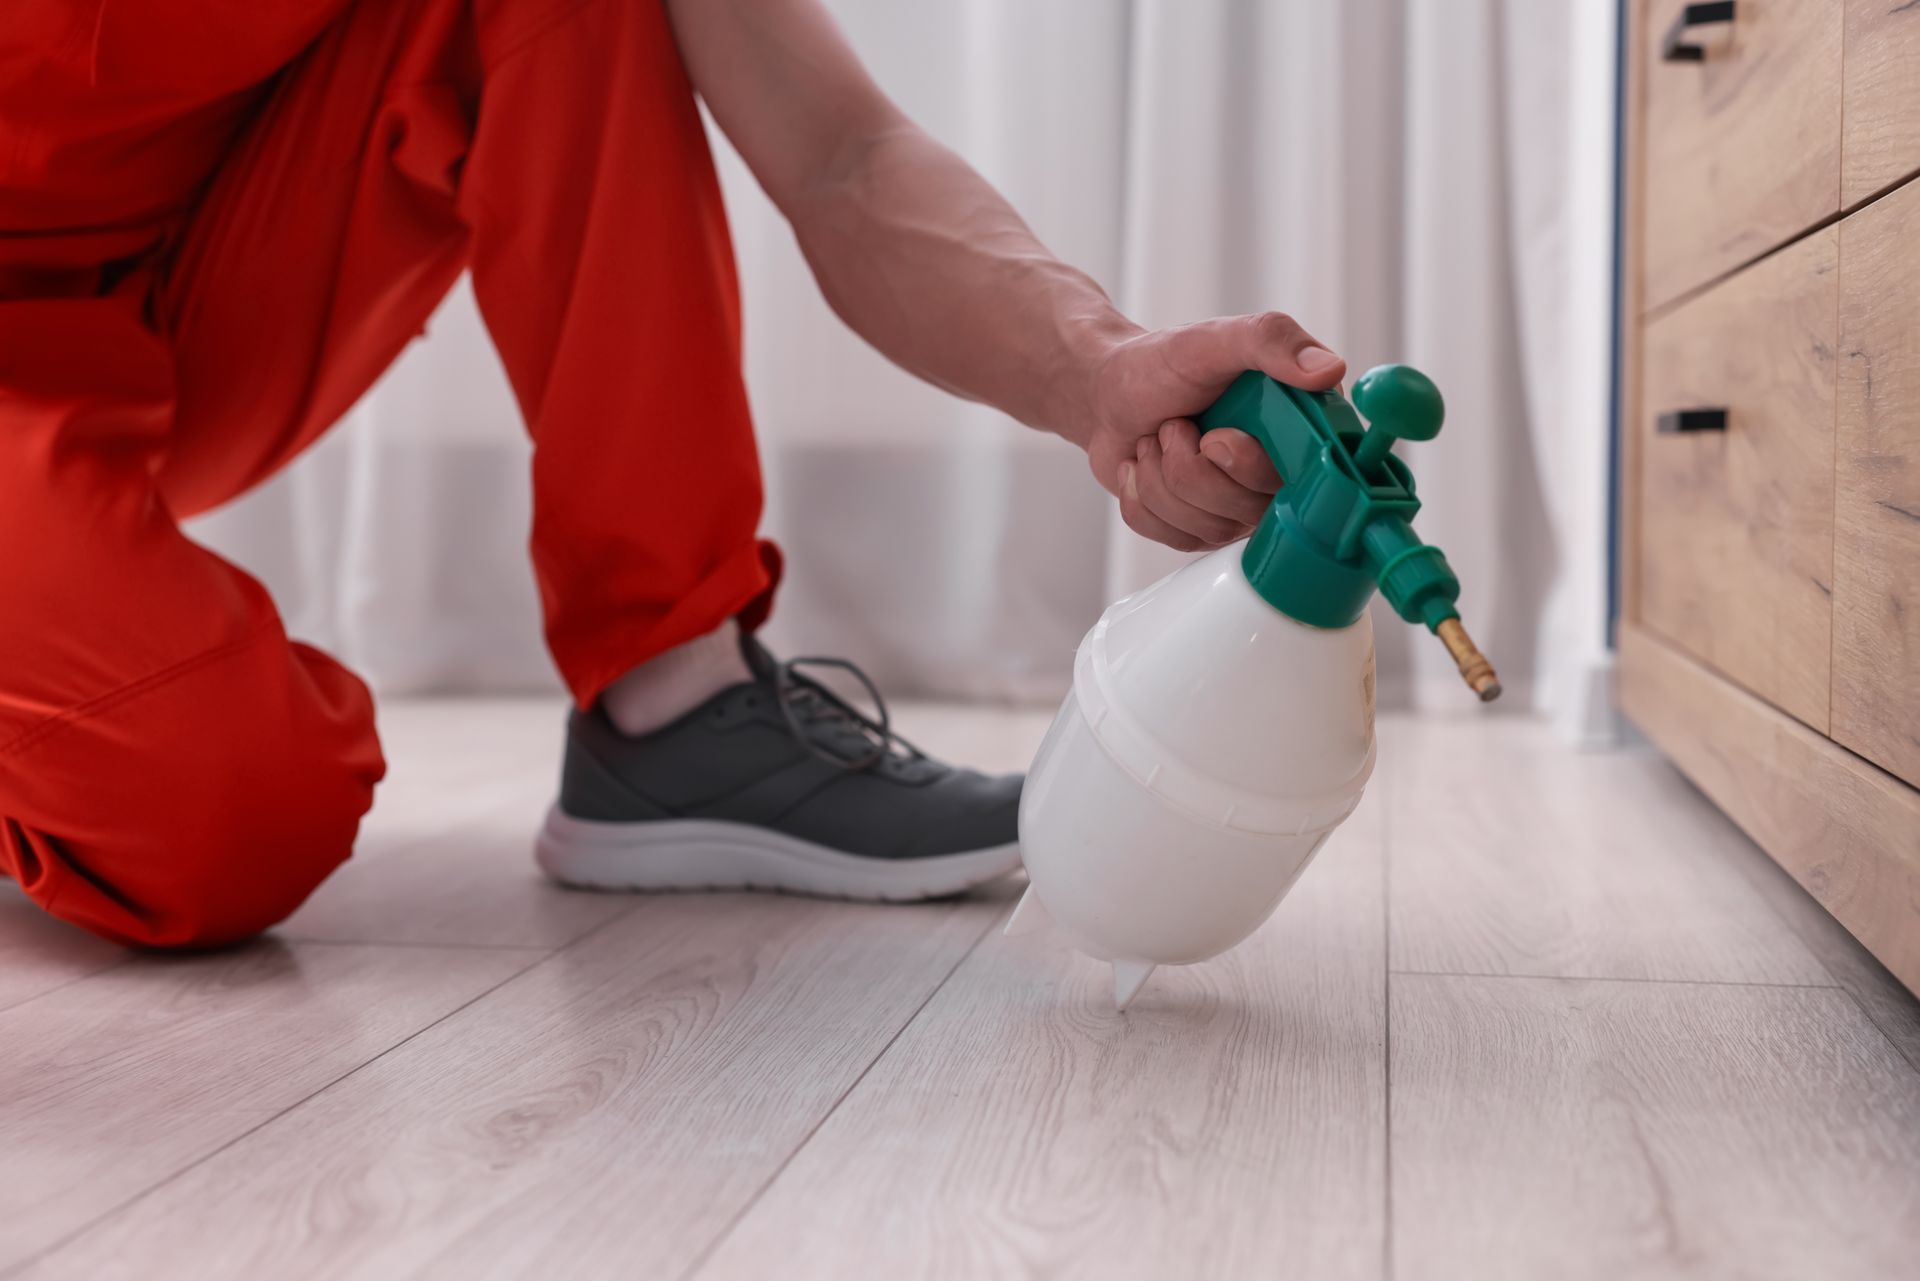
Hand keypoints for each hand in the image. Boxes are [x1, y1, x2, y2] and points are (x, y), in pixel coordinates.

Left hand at [1081, 311, 1345, 550]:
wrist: (1109, 392)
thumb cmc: (1164, 364)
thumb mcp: (1215, 339)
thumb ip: (1273, 341)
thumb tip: (1330, 369)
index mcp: (1299, 429)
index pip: (1302, 481)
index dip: (1250, 467)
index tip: (1214, 438)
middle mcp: (1279, 476)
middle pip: (1245, 510)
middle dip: (1190, 465)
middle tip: (1177, 425)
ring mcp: (1240, 509)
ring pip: (1206, 527)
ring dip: (1161, 478)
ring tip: (1160, 441)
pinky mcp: (1202, 530)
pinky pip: (1173, 537)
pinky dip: (1142, 498)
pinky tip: (1146, 468)